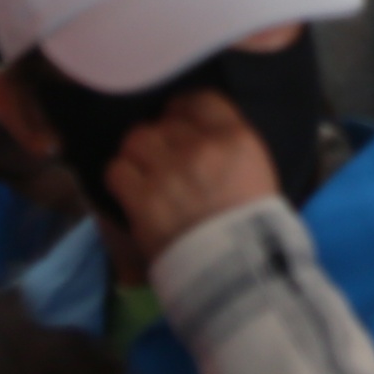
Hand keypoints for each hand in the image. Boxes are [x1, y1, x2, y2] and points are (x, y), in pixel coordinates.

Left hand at [102, 89, 282, 267]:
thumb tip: (198, 133)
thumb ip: (228, 146)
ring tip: (144, 173)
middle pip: (164, 121)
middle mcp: (201, 147)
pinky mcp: (142, 199)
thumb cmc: (255, 229)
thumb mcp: (258, 173)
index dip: (184, 110)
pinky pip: (116, 170)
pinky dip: (121, 179)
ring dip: (137, 155)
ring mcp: (168, 172)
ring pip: (136, 140)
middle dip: (162, 139)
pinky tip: (131, 192)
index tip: (179, 124)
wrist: (239, 274)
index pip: (199, 99)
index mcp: (236, 138)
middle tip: (163, 160)